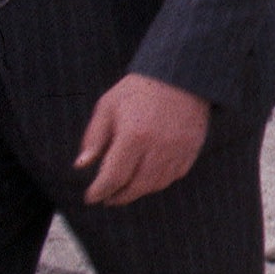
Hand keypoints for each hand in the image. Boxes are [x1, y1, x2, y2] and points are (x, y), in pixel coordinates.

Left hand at [76, 74, 210, 205]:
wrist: (181, 75)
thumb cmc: (139, 90)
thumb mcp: (108, 107)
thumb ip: (93, 137)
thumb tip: (81, 165)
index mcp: (133, 136)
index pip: (113, 177)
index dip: (99, 192)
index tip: (90, 197)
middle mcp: (158, 147)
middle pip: (136, 187)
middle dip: (118, 196)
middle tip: (107, 198)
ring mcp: (178, 149)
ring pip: (156, 184)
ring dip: (138, 191)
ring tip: (126, 189)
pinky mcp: (193, 148)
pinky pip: (175, 175)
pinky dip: (160, 181)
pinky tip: (148, 178)